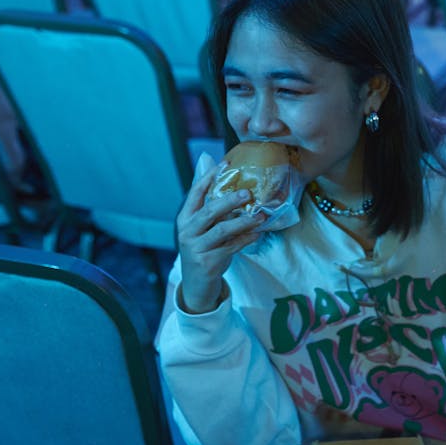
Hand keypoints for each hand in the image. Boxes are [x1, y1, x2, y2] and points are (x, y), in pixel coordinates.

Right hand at [176, 165, 265, 313]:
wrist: (196, 284)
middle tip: (247, 193)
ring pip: (222, 230)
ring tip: (260, 216)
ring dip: (243, 222)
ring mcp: (196, 248)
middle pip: (209, 211)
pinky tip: (258, 233)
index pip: (195, 192)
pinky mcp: (208, 262)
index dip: (209, 177)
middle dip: (229, 200)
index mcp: (185, 218)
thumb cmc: (203, 248)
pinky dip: (247, 239)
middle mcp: (187, 231)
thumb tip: (206, 159)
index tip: (226, 163)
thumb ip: (209, 200)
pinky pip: (232, 247)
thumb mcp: (202, 226)